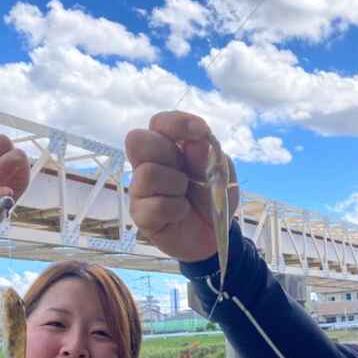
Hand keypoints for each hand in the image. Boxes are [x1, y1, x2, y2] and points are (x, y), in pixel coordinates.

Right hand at [125, 111, 238, 262]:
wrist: (213, 235)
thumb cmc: (211, 198)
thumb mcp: (220, 173)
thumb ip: (208, 156)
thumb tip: (195, 142)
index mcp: (167, 147)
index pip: (159, 122)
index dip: (177, 123)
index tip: (201, 132)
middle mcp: (147, 163)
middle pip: (137, 140)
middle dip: (168, 153)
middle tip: (185, 171)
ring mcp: (140, 189)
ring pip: (148, 173)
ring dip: (176, 185)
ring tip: (185, 196)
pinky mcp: (140, 214)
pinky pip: (155, 205)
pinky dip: (176, 209)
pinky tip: (181, 212)